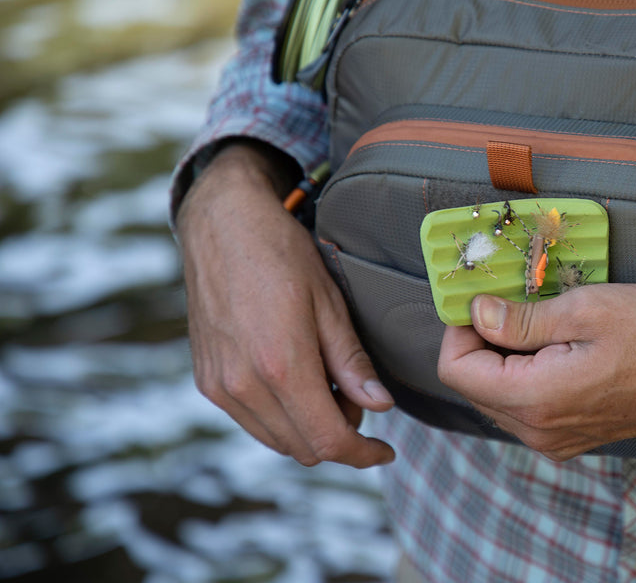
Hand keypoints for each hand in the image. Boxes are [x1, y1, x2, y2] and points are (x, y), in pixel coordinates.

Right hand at [177, 141, 395, 467]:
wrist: (222, 224)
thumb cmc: (281, 254)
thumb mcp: (330, 303)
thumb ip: (352, 362)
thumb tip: (379, 407)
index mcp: (280, 366)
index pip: (327, 440)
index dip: (362, 454)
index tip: (385, 451)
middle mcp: (243, 385)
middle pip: (302, 448)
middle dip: (340, 437)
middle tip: (359, 400)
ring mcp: (219, 386)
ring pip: (276, 440)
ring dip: (310, 430)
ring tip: (330, 385)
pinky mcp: (207, 381)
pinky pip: (252, 421)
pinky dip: (282, 417)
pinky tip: (299, 380)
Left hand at [438, 284, 635, 460]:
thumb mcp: (586, 309)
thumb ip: (520, 318)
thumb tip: (475, 314)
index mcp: (537, 400)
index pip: (456, 371)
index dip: (460, 329)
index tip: (484, 299)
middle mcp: (541, 433)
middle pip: (475, 386)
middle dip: (483, 342)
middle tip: (515, 303)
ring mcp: (559, 441)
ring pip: (500, 398)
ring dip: (507, 359)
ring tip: (544, 323)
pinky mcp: (577, 438)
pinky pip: (529, 408)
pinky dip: (530, 375)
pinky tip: (563, 347)